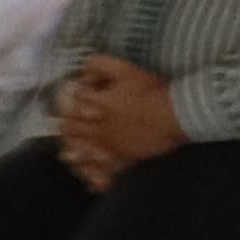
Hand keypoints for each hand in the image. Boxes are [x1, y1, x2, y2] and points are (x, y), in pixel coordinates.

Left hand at [52, 54, 177, 184]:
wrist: (175, 116)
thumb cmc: (151, 91)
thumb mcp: (125, 69)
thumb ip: (100, 64)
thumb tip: (85, 70)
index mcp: (96, 105)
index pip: (74, 104)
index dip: (72, 97)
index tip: (75, 95)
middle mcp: (97, 127)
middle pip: (72, 129)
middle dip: (66, 126)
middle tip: (65, 125)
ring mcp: (109, 145)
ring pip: (82, 150)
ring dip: (73, 149)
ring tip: (68, 153)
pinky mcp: (122, 158)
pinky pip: (101, 169)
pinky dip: (92, 171)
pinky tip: (90, 174)